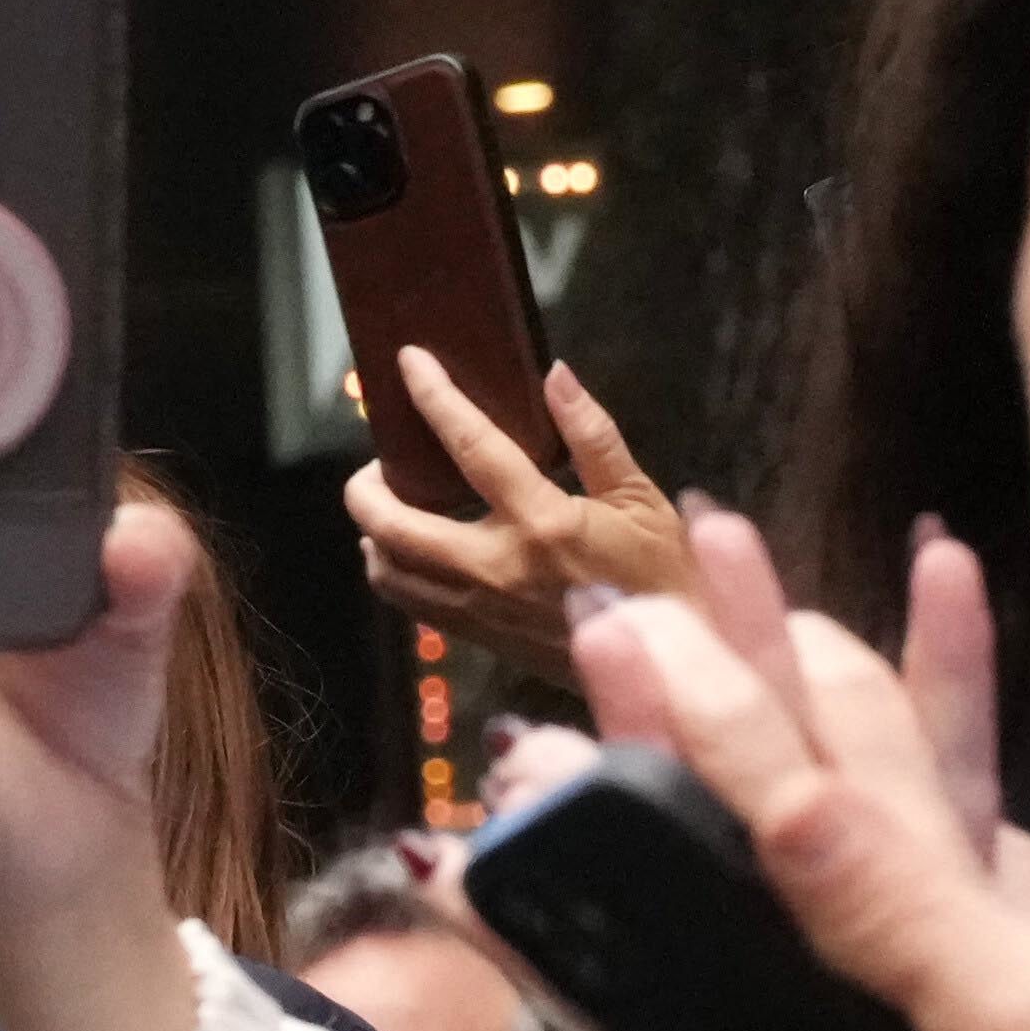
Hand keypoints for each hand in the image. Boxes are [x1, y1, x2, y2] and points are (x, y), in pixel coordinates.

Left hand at [343, 348, 695, 680]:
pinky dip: (395, 569)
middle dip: (365, 488)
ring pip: (390, 572)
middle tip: (375, 464)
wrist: (663, 667)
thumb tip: (556, 375)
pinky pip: (412, 602)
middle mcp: (498, 568)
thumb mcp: (640, 496)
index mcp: (544, 523)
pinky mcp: (476, 639)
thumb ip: (593, 434)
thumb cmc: (662, 576)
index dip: (435, 400)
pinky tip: (411, 548)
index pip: (472, 448)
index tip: (408, 363)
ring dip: (373, 533)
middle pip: (393, 526)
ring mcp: (480, 609)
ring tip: (389, 503)